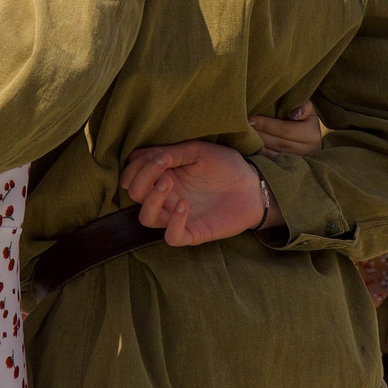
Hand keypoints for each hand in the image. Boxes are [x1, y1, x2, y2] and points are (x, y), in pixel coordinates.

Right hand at [119, 142, 275, 246]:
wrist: (254, 186)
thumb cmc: (227, 167)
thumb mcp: (198, 151)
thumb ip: (172, 153)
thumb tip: (144, 155)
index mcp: (164, 177)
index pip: (133, 175)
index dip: (137, 166)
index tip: (159, 155)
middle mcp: (167, 198)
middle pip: (135, 194)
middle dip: (142, 177)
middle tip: (162, 163)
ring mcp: (177, 217)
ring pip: (146, 218)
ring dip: (151, 199)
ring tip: (167, 183)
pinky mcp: (193, 232)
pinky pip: (172, 237)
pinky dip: (173, 222)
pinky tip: (184, 205)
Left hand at [251, 103, 324, 157]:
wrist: (310, 144)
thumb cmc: (305, 122)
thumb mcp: (309, 112)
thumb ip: (304, 106)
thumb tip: (294, 114)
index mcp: (312, 136)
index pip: (286, 130)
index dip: (267, 125)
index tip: (251, 119)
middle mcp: (307, 152)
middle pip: (278, 144)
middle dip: (260, 135)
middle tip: (244, 128)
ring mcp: (298, 164)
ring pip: (273, 156)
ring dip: (257, 147)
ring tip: (244, 137)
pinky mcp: (288, 171)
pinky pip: (271, 164)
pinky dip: (259, 156)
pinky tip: (249, 148)